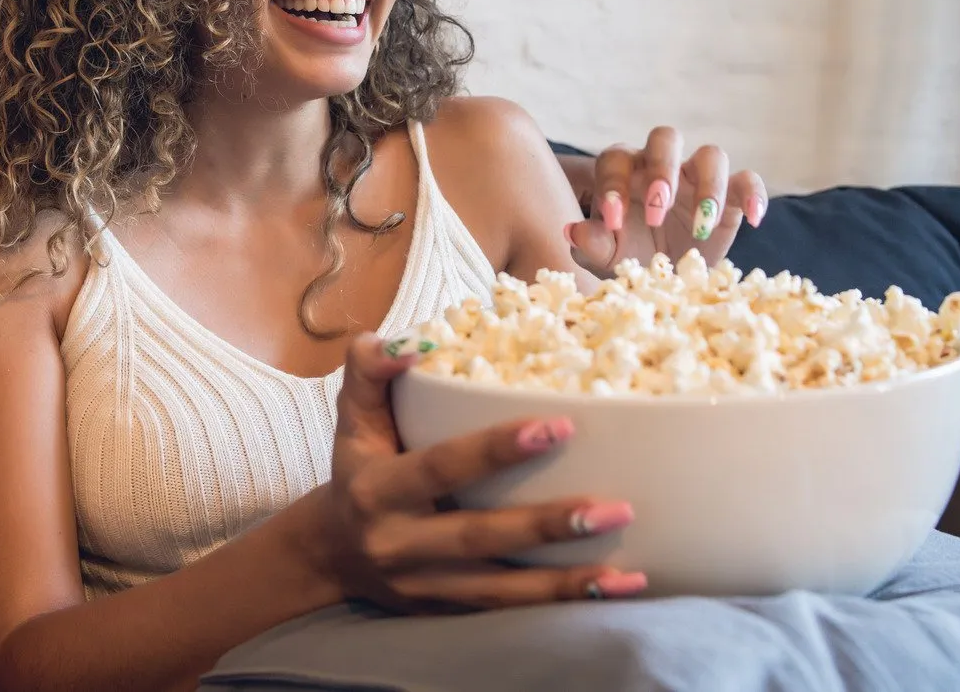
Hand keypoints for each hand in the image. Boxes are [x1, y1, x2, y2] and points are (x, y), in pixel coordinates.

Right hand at [304, 333, 646, 611]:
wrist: (331, 552)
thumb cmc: (358, 466)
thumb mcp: (352, 416)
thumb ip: (371, 371)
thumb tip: (414, 343)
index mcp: (378, 489)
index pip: (442, 467)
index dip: (496, 449)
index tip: (559, 428)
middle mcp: (400, 543)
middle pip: (480, 537)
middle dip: (548, 525)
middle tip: (616, 507)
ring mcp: (424, 586)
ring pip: (500, 590)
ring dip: (566, 583)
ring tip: (628, 572)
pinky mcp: (445, 613)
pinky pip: (507, 614)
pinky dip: (560, 606)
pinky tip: (612, 590)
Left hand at [567, 127, 767, 275]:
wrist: (669, 277)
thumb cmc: (632, 256)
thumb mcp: (608, 257)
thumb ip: (590, 243)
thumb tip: (573, 231)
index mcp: (625, 171)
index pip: (616, 159)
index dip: (613, 184)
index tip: (612, 220)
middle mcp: (662, 165)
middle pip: (665, 138)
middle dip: (662, 171)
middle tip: (657, 211)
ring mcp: (698, 176)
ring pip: (711, 155)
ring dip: (708, 188)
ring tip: (700, 227)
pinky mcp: (732, 194)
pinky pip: (748, 180)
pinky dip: (753, 194)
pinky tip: (753, 219)